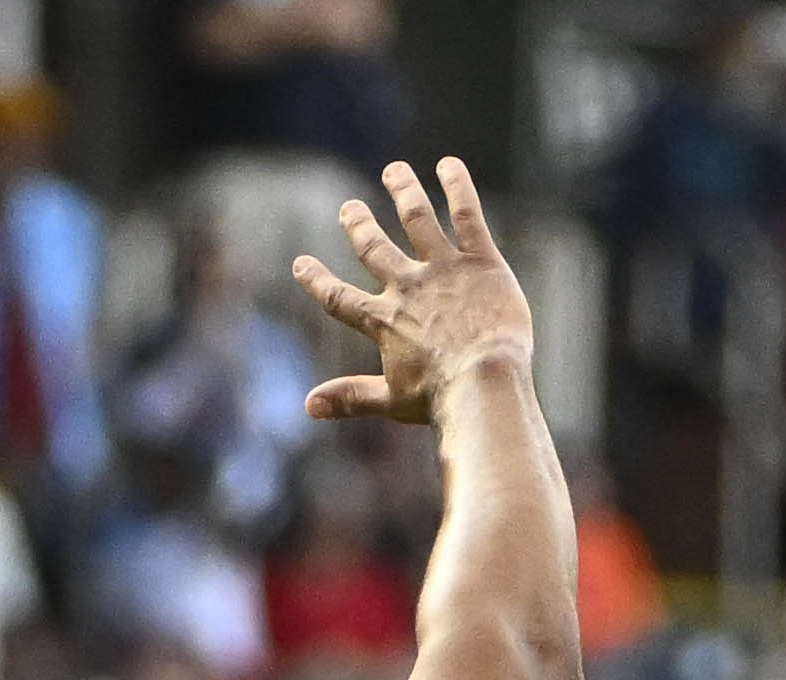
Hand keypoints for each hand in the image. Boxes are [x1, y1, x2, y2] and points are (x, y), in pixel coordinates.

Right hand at [294, 158, 532, 424]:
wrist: (485, 383)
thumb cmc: (442, 400)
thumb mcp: (391, 401)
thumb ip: (350, 397)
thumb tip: (307, 407)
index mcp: (385, 322)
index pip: (341, 298)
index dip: (318, 281)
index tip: (300, 264)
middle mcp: (408, 287)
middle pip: (374, 248)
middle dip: (358, 225)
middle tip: (348, 208)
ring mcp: (443, 270)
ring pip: (417, 219)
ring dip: (403, 191)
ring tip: (395, 170)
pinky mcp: (480, 261)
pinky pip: (465, 215)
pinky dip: (456, 187)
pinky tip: (448, 165)